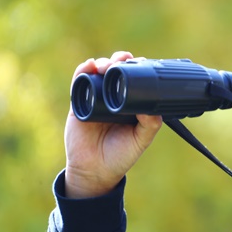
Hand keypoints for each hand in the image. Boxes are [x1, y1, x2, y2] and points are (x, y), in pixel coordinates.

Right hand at [64, 51, 162, 198]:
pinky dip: (82, 71)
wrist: (95, 171)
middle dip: (120, 60)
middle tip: (123, 60)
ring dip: (103, 63)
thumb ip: (150, 124)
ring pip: (99, 73)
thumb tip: (153, 106)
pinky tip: (89, 66)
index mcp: (131, 103)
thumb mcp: (141, 140)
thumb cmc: (121, 155)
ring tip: (106, 66)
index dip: (137, 67)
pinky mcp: (78, 103)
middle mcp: (113, 97)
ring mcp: (95, 98)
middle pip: (117, 71)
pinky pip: (79, 83)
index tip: (141, 62)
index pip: (135, 79)